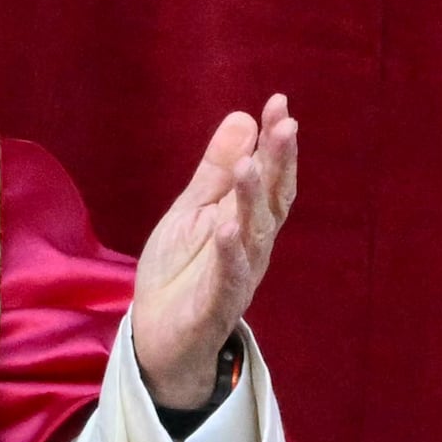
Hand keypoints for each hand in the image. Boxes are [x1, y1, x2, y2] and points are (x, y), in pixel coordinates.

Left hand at [132, 95, 298, 410]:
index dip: (275, 143)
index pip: (269, 177)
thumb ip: (217, 171)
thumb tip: (243, 118)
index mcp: (248, 221)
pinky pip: (226, 279)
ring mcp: (237, 277)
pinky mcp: (215, 307)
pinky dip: (229, 255)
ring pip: (252, 236)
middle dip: (278, 164)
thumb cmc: (181, 272)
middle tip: (284, 125)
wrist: (158, 338)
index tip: (279, 103)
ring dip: (251, 201)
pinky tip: (227, 229)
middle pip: (270, 201)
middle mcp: (252, 247)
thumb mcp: (193, 211)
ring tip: (249, 166)